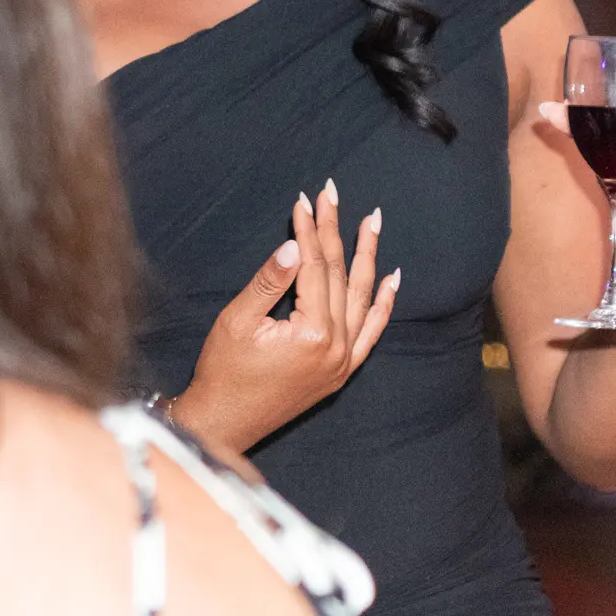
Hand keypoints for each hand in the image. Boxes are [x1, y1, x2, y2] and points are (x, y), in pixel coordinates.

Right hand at [171, 179, 399, 454]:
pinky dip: (383, 304)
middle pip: (340, 276)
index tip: (304, 200)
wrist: (223, 422)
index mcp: (313, 334)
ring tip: (372, 222)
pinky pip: (371, 332)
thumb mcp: (239, 320)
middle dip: (336, 231)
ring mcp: (343, 362)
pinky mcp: (341, 372)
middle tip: (333, 193)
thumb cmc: (223, 371)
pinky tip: (392, 278)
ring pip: (362, 298)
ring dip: (368, 257)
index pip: (315, 267)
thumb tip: (294, 246)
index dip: (308, 231)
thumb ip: (269, 282)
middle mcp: (337, 348)